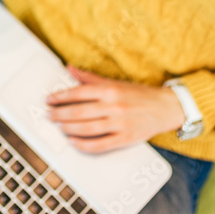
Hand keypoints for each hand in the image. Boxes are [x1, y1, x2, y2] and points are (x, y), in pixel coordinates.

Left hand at [45, 66, 184, 153]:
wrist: (166, 107)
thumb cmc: (139, 94)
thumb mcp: (115, 82)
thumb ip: (90, 78)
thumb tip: (70, 68)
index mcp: (110, 90)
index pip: (79, 93)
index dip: (61, 97)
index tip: (49, 100)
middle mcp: (114, 106)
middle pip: (79, 112)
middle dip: (60, 114)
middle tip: (49, 115)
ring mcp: (119, 124)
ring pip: (87, 129)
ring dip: (68, 128)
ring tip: (58, 126)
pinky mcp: (125, 139)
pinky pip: (100, 145)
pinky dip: (84, 145)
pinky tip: (73, 142)